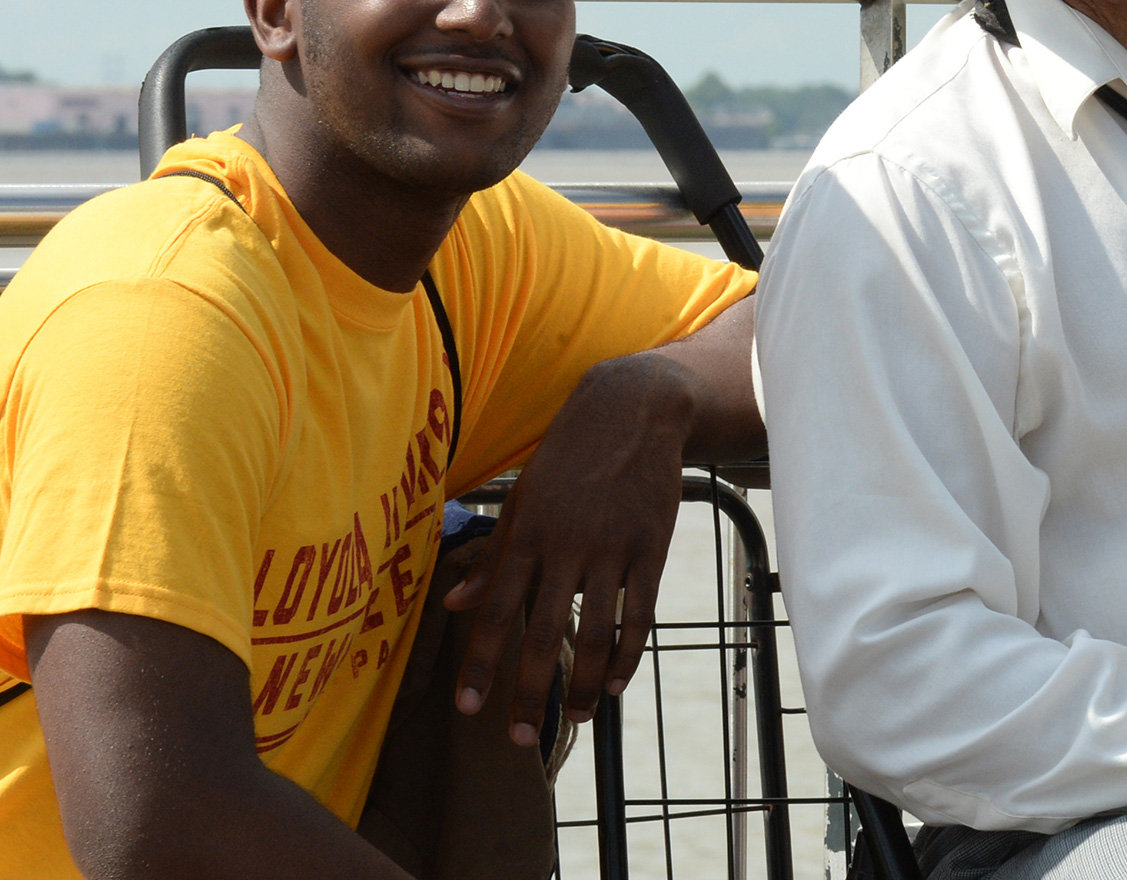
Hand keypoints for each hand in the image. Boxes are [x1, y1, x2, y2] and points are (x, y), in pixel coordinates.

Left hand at [443, 351, 695, 745]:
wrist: (632, 411)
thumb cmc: (568, 457)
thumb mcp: (521, 500)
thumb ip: (492, 557)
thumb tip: (452, 605)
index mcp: (525, 535)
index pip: (496, 613)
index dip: (480, 664)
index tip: (467, 709)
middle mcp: (564, 546)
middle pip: (543, 634)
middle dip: (529, 692)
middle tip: (520, 738)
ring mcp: (611, 549)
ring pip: (596, 632)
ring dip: (584, 683)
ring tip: (577, 718)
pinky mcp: (650, 548)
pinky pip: (640, 612)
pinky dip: (629, 653)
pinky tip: (617, 684)